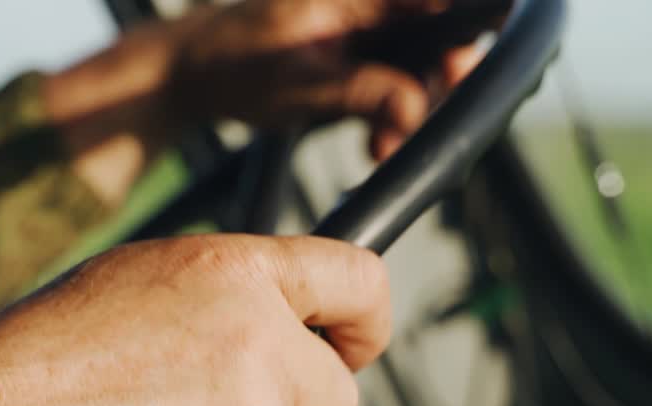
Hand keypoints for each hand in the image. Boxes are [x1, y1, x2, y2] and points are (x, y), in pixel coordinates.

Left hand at [168, 0, 491, 159]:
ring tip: (382, 146)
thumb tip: (415, 108)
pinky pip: (393, 77)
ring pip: (416, 62)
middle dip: (433, 86)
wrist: (192, 73)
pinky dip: (389, 111)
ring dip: (410, 109)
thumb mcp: (298, 86)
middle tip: (411, 128)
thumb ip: (361, 92)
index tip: (456, 76)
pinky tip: (376, 142)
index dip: (459, 35)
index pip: (435, 2)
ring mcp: (362, 24)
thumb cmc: (232, 66)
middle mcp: (365, 1)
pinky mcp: (355, 50)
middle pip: (435, 32)